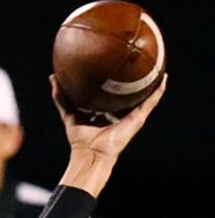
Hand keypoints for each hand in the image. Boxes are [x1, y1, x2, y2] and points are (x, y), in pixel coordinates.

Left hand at [53, 73, 166, 196]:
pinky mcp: (137, 119)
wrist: (91, 154)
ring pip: (143, 98)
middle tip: (135, 63)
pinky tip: (163, 78)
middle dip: (131, 81)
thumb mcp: (69, 114)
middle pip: (127, 95)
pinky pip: (150, 102)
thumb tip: (53, 78)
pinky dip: (158, 91)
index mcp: (104, 115)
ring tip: (156, 67)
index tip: (109, 69)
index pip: (108, 97)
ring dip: (150, 84)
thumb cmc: (80, 139)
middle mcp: (119, 115)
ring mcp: (130, 117)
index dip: (109, 84)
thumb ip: (61, 98)